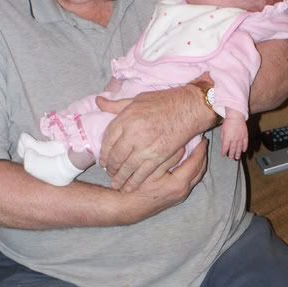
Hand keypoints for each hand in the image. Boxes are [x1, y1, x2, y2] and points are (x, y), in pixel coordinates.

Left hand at [97, 81, 214, 190]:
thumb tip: (98, 102)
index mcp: (126, 119)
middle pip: (115, 156)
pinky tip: (130, 187)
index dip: (103, 152)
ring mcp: (145, 147)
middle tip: (109, 173)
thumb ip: (116, 105)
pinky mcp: (158, 157)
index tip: (103, 160)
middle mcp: (133, 134)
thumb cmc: (163, 101)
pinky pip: (143, 173)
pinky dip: (134, 182)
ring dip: (120, 178)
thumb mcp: (136, 99)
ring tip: (116, 184)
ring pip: (127, 168)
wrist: (189, 108)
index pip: (107, 139)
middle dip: (111, 168)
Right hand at [122, 139, 207, 221]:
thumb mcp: (150, 170)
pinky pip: (190, 181)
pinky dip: (191, 170)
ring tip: (196, 149)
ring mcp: (180, 196)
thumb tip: (183, 146)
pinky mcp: (176, 198)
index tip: (201, 136)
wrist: (127, 208)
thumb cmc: (134, 188)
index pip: (196, 162)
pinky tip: (186, 162)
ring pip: (195, 176)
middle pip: (199, 170)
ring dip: (197, 163)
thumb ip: (168, 158)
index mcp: (179, 183)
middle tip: (201, 141)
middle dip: (202, 155)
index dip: (200, 148)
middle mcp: (183, 191)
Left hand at [220, 117, 248, 159]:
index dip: (224, 152)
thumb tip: (223, 143)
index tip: (223, 155)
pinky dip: (244, 147)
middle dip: (231, 155)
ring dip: (238, 153)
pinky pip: (245, 143)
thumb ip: (222, 138)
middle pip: (232, 149)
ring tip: (237, 157)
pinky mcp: (245, 135)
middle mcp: (234, 139)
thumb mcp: (222, 130)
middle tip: (231, 158)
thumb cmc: (228, 122)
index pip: (225, 148)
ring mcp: (240, 138)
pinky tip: (243, 151)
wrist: (236, 116)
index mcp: (227, 138)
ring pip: (239, 148)